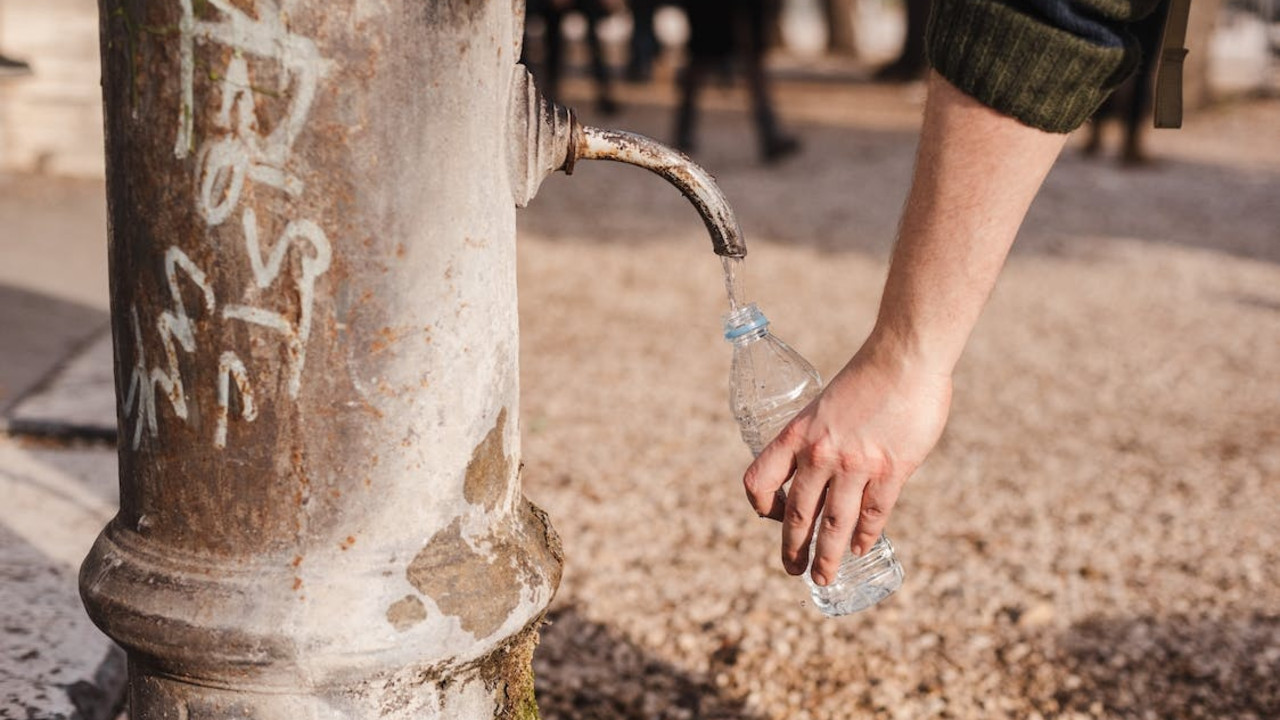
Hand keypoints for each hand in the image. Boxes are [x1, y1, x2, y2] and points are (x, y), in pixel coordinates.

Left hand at [743, 333, 951, 585]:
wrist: (904, 357)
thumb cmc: (868, 376)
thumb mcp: (825, 406)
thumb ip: (823, 439)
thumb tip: (829, 471)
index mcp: (796, 434)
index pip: (759, 480)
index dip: (761, 505)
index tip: (772, 515)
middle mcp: (819, 454)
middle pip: (797, 515)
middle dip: (793, 549)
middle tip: (793, 570)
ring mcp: (855, 465)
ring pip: (833, 525)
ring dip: (827, 557)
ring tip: (822, 578)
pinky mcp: (891, 471)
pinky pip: (872, 516)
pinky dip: (865, 537)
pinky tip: (861, 548)